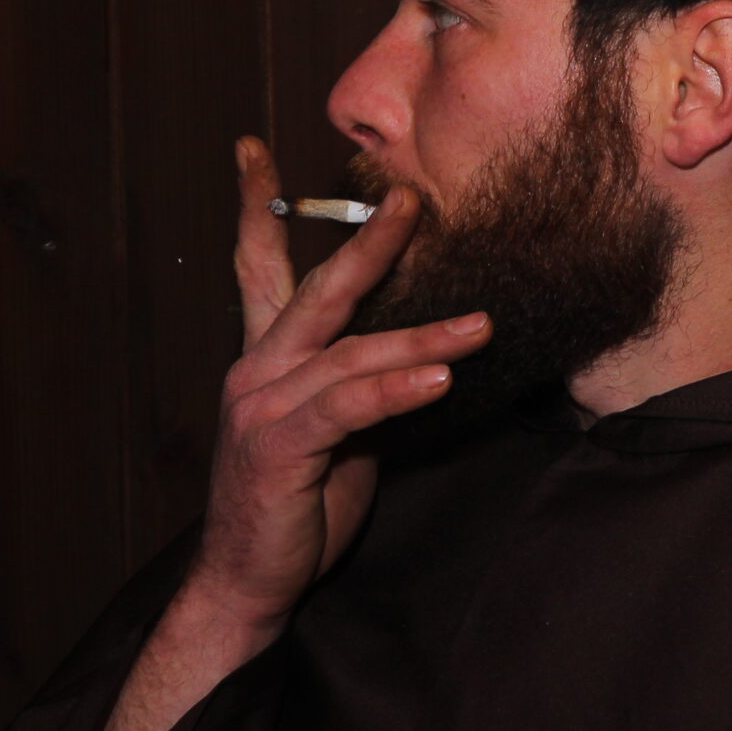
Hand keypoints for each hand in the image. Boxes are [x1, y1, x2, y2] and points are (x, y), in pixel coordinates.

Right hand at [184, 138, 490, 633]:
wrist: (249, 579)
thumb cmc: (299, 502)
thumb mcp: (338, 431)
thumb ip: (362, 383)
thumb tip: (424, 348)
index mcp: (266, 358)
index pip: (258, 268)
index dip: (259, 208)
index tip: (253, 151)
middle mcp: (257, 370)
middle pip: (319, 291)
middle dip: (369, 244)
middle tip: (413, 200)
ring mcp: (263, 407)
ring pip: (352, 352)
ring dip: (423, 336)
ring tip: (482, 323)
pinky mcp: (280, 448)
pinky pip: (348, 407)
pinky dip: (396, 389)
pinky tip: (439, 379)